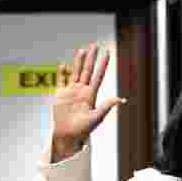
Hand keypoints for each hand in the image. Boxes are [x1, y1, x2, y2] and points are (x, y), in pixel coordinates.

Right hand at [51, 42, 125, 156]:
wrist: (68, 135)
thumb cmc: (84, 129)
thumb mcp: (97, 117)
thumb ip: (107, 106)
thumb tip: (121, 99)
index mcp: (91, 95)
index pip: (98, 76)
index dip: (103, 65)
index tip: (108, 53)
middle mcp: (82, 91)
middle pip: (87, 70)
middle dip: (91, 58)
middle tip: (95, 45)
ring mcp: (71, 92)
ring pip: (76, 72)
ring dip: (78, 61)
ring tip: (82, 50)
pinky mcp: (60, 95)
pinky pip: (61, 81)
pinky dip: (62, 73)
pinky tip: (64, 65)